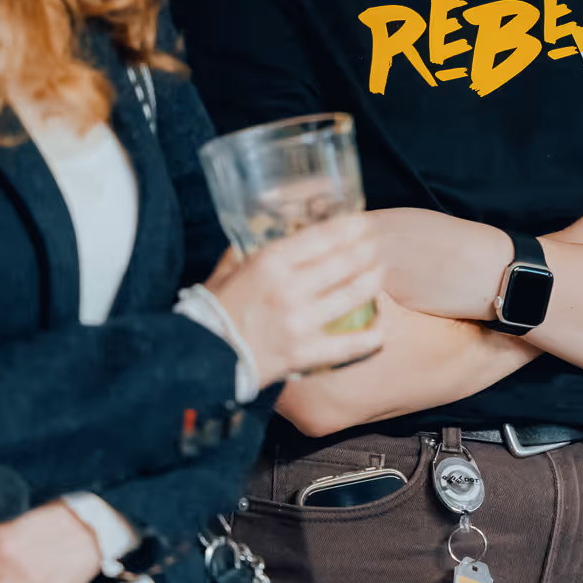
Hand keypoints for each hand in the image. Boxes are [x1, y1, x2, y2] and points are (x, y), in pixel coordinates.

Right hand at [204, 213, 385, 384]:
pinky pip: (352, 344)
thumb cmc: (213, 311)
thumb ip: (250, 247)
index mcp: (270, 262)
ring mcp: (299, 322)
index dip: (352, 226)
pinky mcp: (305, 353)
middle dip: (369, 248)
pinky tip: (383, 324)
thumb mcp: (228, 268)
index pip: (324, 235)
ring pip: (356, 293)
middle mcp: (288, 289)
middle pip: (347, 260)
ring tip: (380, 271)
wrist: (199, 360)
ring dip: (375, 278)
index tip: (365, 222)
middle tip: (378, 245)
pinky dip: (373, 334)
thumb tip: (270, 227)